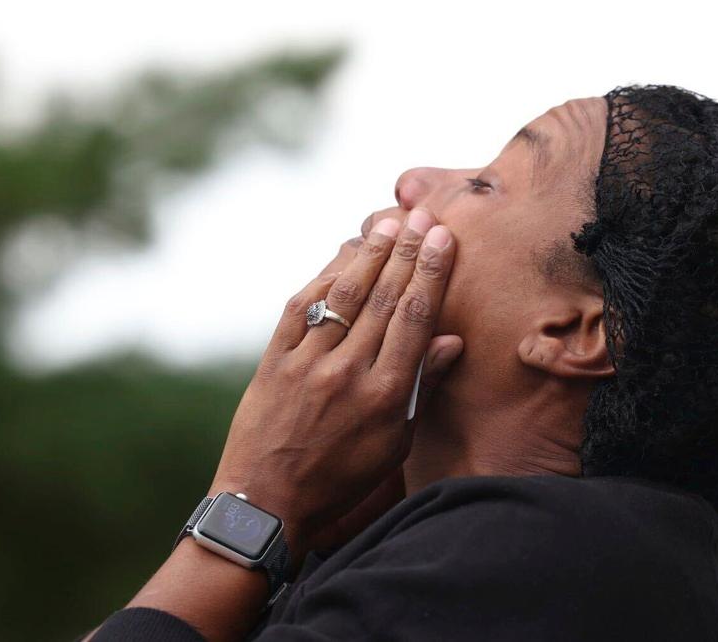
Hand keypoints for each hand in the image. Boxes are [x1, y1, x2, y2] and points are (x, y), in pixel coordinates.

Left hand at [208, 207, 462, 563]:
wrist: (265, 502)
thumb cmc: (339, 479)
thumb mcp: (393, 444)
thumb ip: (422, 388)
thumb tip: (452, 341)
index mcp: (385, 395)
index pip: (414, 319)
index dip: (431, 273)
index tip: (444, 238)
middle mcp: (347, 372)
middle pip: (383, 298)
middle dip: (407, 252)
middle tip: (424, 215)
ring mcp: (307, 363)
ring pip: (343, 295)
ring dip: (369, 255)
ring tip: (389, 224)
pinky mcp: (274, 361)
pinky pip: (301, 308)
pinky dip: (323, 277)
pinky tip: (342, 255)